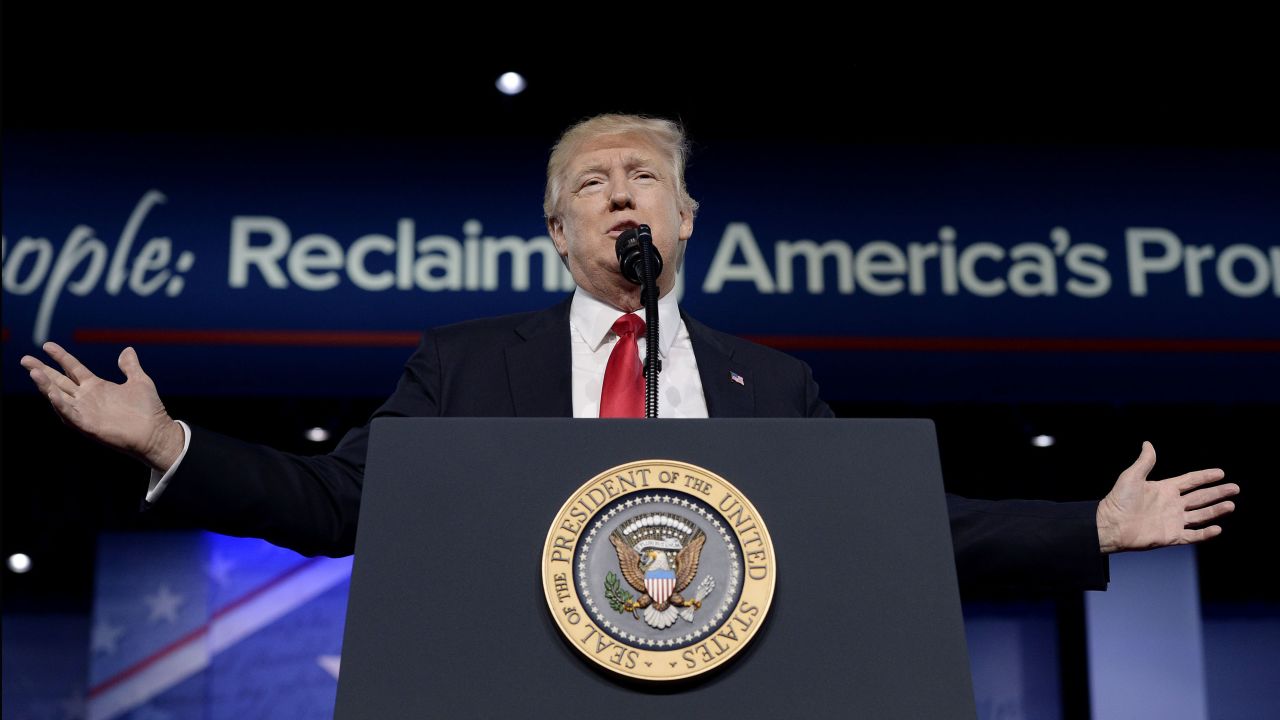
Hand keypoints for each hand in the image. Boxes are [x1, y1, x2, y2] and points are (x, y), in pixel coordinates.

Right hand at [19, 342, 183, 470]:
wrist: (156, 433)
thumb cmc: (149, 410)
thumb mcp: (139, 381)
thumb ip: (130, 367)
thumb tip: (127, 349)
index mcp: (97, 387)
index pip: (73, 368)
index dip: (61, 357)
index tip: (47, 345)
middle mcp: (87, 398)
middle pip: (60, 381)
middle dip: (42, 370)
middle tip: (25, 359)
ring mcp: (86, 411)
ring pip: (59, 396)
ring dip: (46, 386)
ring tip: (34, 372)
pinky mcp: (88, 425)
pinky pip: (70, 414)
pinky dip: (60, 404)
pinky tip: (51, 394)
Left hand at [1096, 441, 1238, 552]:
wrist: (1110, 524)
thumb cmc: (1118, 499)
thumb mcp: (1132, 476)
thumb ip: (1145, 461)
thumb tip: (1147, 443)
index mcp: (1164, 489)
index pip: (1190, 481)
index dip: (1205, 476)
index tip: (1221, 472)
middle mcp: (1172, 504)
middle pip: (1200, 497)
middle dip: (1217, 492)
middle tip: (1235, 488)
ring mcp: (1173, 521)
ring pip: (1201, 515)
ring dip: (1216, 510)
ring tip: (1231, 505)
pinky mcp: (1171, 536)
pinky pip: (1192, 535)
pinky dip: (1205, 533)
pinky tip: (1218, 528)